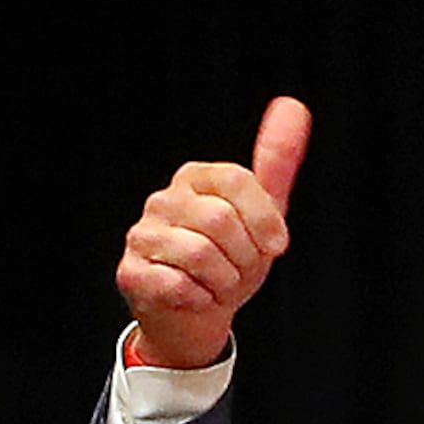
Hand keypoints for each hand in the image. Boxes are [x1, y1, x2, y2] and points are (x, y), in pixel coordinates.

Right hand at [115, 96, 310, 370]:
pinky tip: (194, 297)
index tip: (276, 246)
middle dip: (243, 257)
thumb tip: (293, 106)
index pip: (236, 179)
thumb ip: (275, 162)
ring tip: (217, 285)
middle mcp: (164, 199)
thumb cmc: (229, 261)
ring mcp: (142, 235)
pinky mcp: (130, 271)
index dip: (263, 218)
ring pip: (199, 254)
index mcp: (196, 178)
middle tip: (238, 271)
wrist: (197, 317)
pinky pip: (177, 284)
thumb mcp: (261, 213)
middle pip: (220, 220)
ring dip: (222, 282)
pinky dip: (198, 299)